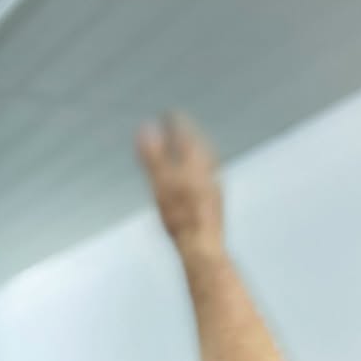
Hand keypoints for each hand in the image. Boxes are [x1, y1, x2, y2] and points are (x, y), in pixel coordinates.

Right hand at [136, 114, 222, 255]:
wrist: (203, 246)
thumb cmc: (180, 216)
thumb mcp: (160, 183)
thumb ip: (153, 155)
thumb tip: (145, 127)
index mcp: (195, 162)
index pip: (185, 134)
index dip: (175, 122)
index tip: (169, 113)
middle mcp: (209, 171)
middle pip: (199, 146)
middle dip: (189, 135)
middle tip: (181, 127)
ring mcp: (214, 187)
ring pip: (206, 162)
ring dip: (196, 153)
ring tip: (190, 151)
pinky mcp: (216, 203)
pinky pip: (208, 178)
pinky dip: (199, 171)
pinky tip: (197, 181)